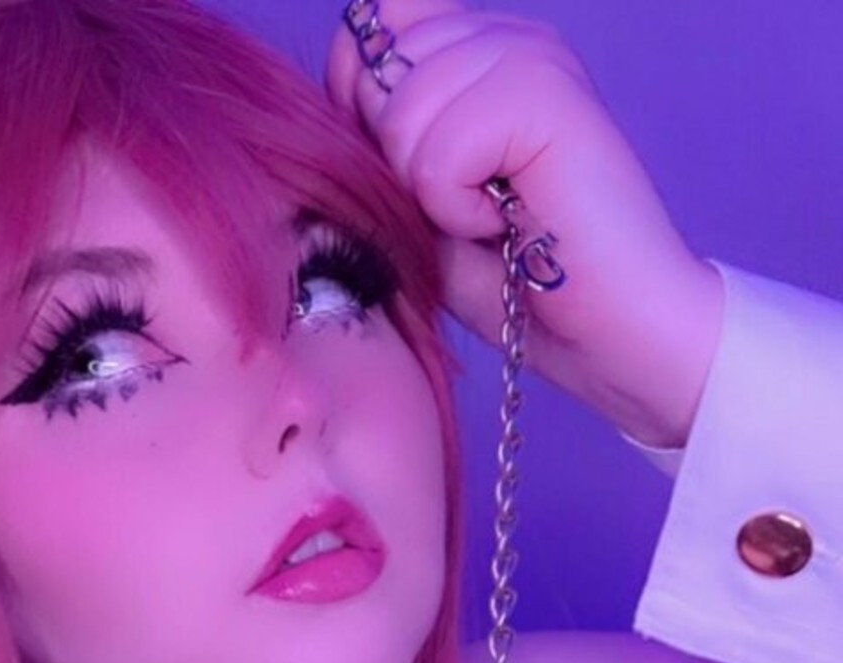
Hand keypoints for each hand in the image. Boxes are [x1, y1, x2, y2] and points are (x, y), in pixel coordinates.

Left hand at [326, 1, 725, 447]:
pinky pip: (439, 149)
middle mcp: (507, 37)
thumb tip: (339, 80)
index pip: (369, 24)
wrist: (614, 341)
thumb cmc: (524, 290)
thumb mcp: (422, 208)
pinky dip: (457, 209)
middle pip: (373, 67)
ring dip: (431, 194)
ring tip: (496, 222)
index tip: (421, 180)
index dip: (362, 106)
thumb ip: (381, 136)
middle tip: (470, 212)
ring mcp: (532, 55)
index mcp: (477, 51)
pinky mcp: (548, 92)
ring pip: (400, 108)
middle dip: (397, 164)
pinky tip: (509, 226)